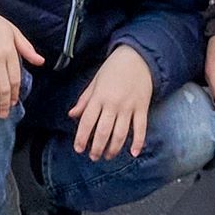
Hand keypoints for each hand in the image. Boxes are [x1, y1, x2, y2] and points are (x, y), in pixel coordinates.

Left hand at [69, 48, 158, 163]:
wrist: (137, 57)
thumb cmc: (113, 69)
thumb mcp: (95, 82)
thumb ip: (84, 100)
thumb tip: (72, 115)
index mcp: (99, 97)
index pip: (87, 121)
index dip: (81, 138)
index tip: (78, 149)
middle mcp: (113, 104)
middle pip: (103, 131)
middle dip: (97, 148)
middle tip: (93, 157)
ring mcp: (129, 107)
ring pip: (120, 133)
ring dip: (113, 148)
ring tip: (108, 156)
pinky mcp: (142, 108)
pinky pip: (140, 128)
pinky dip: (138, 142)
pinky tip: (133, 153)